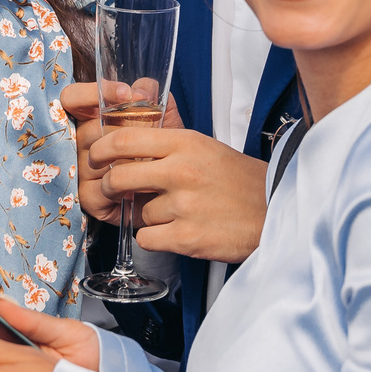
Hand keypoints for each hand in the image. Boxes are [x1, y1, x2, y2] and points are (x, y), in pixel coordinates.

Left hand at [58, 83, 265, 263]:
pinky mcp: (188, 237)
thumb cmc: (237, 178)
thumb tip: (128, 133)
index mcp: (185, 143)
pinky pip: (147, 238)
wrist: (274, 210)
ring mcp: (185, 205)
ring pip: (138, 212)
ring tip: (176, 213)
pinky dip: (156, 239)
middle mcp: (182, 171)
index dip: (101, 148)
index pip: (125, 138)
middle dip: (110, 186)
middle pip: (119, 177)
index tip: (96, 156)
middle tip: (116, 190)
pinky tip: (178, 231)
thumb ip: (166, 140)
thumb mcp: (204, 146)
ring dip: (148, 216)